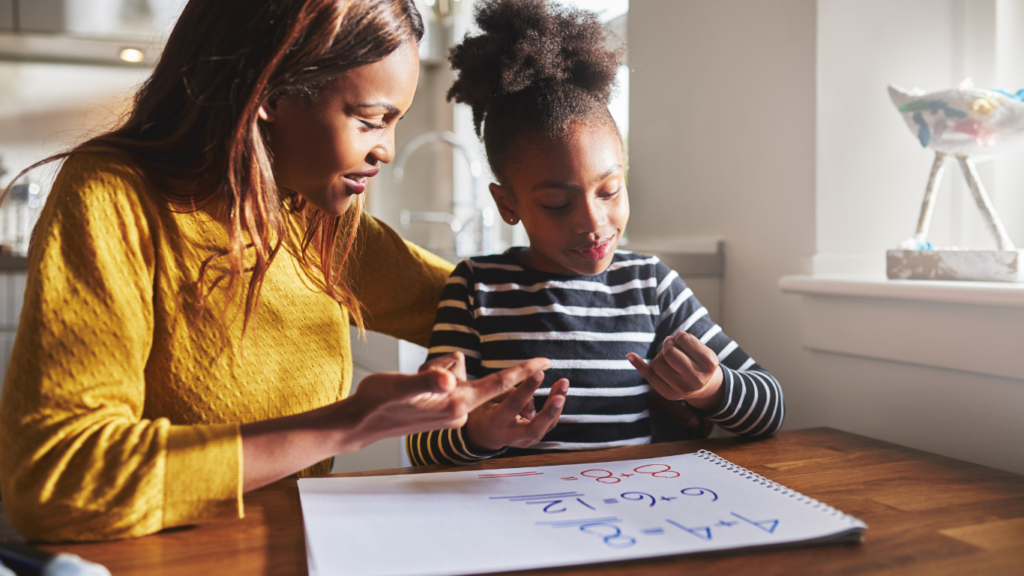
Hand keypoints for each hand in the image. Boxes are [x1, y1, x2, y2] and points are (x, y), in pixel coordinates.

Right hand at [340, 355, 551, 451]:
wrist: (360, 423)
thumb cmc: (379, 404)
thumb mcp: (402, 386)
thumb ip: (427, 382)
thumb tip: (448, 378)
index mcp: (456, 404)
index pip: (497, 384)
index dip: (522, 371)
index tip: (546, 361)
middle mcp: (458, 410)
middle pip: (467, 372)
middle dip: (447, 367)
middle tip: (419, 377)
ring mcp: (450, 412)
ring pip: (454, 374)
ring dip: (433, 372)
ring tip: (409, 386)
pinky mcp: (440, 410)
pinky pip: (445, 382)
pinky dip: (430, 378)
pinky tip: (410, 392)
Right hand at [463, 373, 569, 451]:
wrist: (486, 434)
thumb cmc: (487, 410)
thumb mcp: (489, 398)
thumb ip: (508, 393)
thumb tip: (532, 390)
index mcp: (497, 423)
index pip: (514, 405)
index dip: (528, 389)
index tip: (539, 373)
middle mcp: (512, 436)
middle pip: (535, 428)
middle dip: (549, 411)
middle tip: (560, 397)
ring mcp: (526, 440)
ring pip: (547, 425)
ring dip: (558, 404)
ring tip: (563, 383)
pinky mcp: (535, 438)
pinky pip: (550, 422)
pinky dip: (556, 406)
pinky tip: (559, 389)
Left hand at [627, 331, 724, 411]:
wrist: (705, 388)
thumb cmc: (700, 362)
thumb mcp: (702, 350)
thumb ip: (685, 342)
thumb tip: (663, 342)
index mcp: (709, 363)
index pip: (683, 338)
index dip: (678, 336)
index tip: (682, 341)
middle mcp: (697, 379)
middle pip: (669, 351)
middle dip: (667, 345)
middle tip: (672, 347)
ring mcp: (683, 389)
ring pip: (657, 362)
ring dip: (660, 356)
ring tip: (670, 359)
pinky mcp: (669, 395)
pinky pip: (649, 376)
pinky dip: (639, 364)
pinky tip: (630, 355)